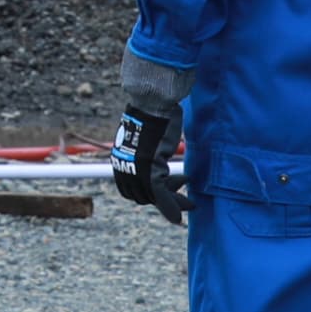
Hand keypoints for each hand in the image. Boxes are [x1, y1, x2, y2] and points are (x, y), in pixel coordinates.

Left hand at [111, 106, 187, 222]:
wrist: (153, 104)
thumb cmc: (153, 118)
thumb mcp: (146, 141)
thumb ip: (145, 158)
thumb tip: (157, 165)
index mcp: (120, 161)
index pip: (131, 190)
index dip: (150, 196)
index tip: (168, 194)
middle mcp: (124, 168)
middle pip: (143, 196)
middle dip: (164, 201)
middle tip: (185, 202)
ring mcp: (136, 169)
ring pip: (154, 197)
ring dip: (173, 204)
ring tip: (190, 203)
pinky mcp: (149, 168)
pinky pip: (161, 193)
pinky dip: (173, 205)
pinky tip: (188, 207)